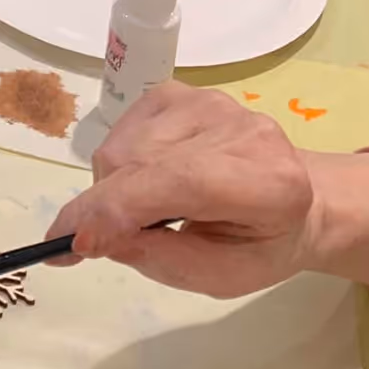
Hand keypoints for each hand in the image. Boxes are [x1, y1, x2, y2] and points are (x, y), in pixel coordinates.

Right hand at [44, 82, 315, 298]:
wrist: (294, 198)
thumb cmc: (259, 245)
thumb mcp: (222, 277)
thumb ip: (163, 259)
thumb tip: (93, 237)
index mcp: (268, 181)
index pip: (179, 181)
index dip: (119, 208)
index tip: (74, 243)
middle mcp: (238, 128)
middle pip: (137, 162)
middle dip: (106, 207)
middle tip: (106, 241)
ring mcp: (203, 101)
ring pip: (120, 148)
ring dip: (114, 188)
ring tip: (152, 209)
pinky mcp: (176, 91)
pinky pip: (120, 131)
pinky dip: (121, 165)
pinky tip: (152, 179)